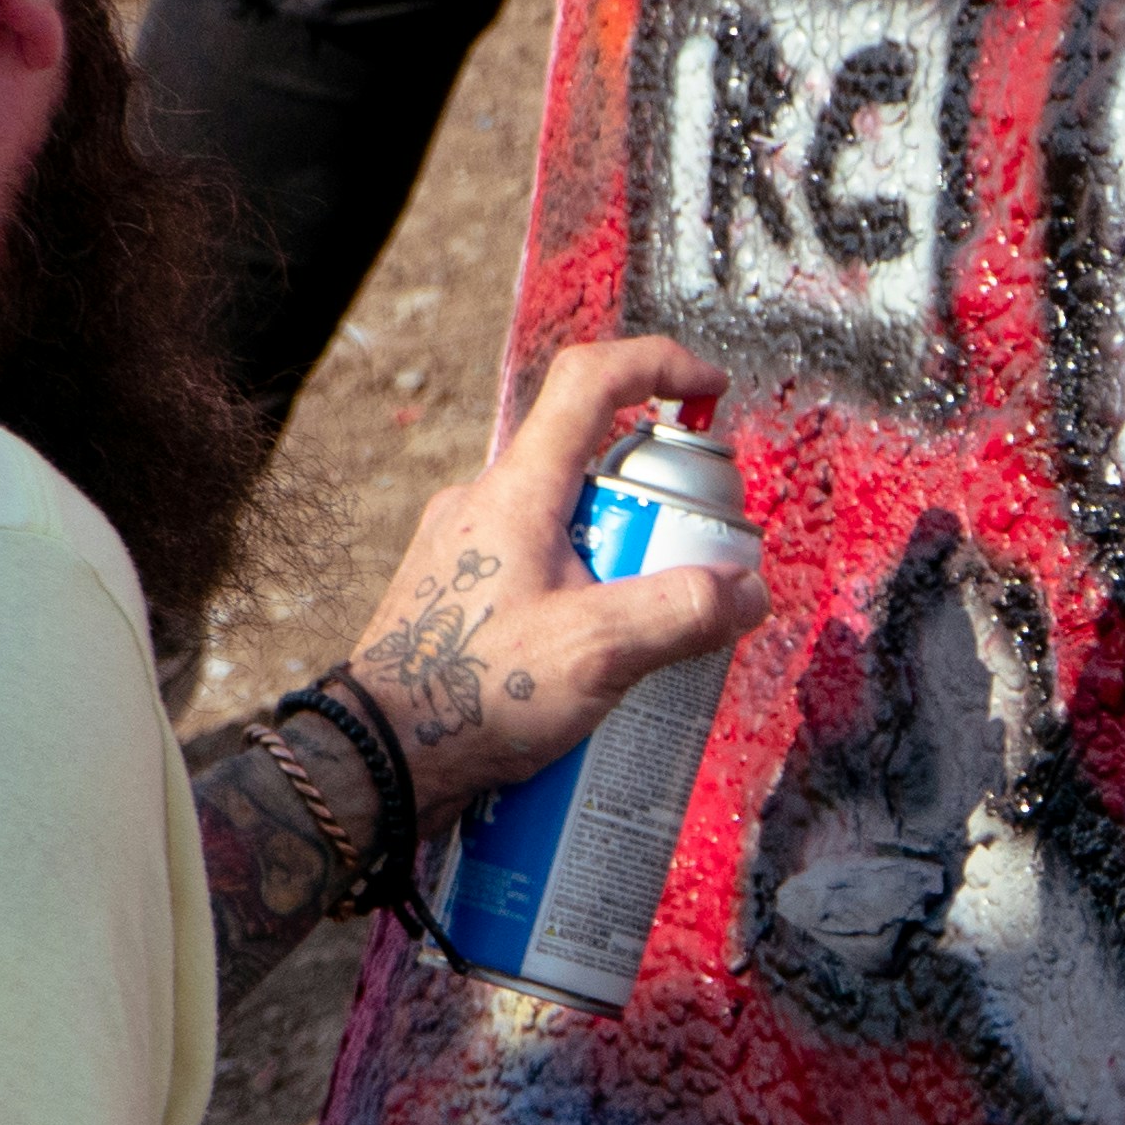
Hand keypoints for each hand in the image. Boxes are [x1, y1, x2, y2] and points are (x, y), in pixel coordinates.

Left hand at [339, 334, 772, 807]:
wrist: (377, 759)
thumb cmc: (470, 694)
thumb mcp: (599, 652)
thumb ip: (684, 613)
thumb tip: (747, 592)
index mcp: (519, 490)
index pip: (591, 381)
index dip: (659, 365)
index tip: (709, 390)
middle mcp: (483, 501)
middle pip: (592, 466)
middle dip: (655, 512)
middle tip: (687, 573)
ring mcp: (462, 546)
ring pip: (565, 525)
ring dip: (617, 565)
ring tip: (639, 641)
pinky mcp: (453, 592)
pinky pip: (535, 571)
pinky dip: (578, 599)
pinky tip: (590, 667)